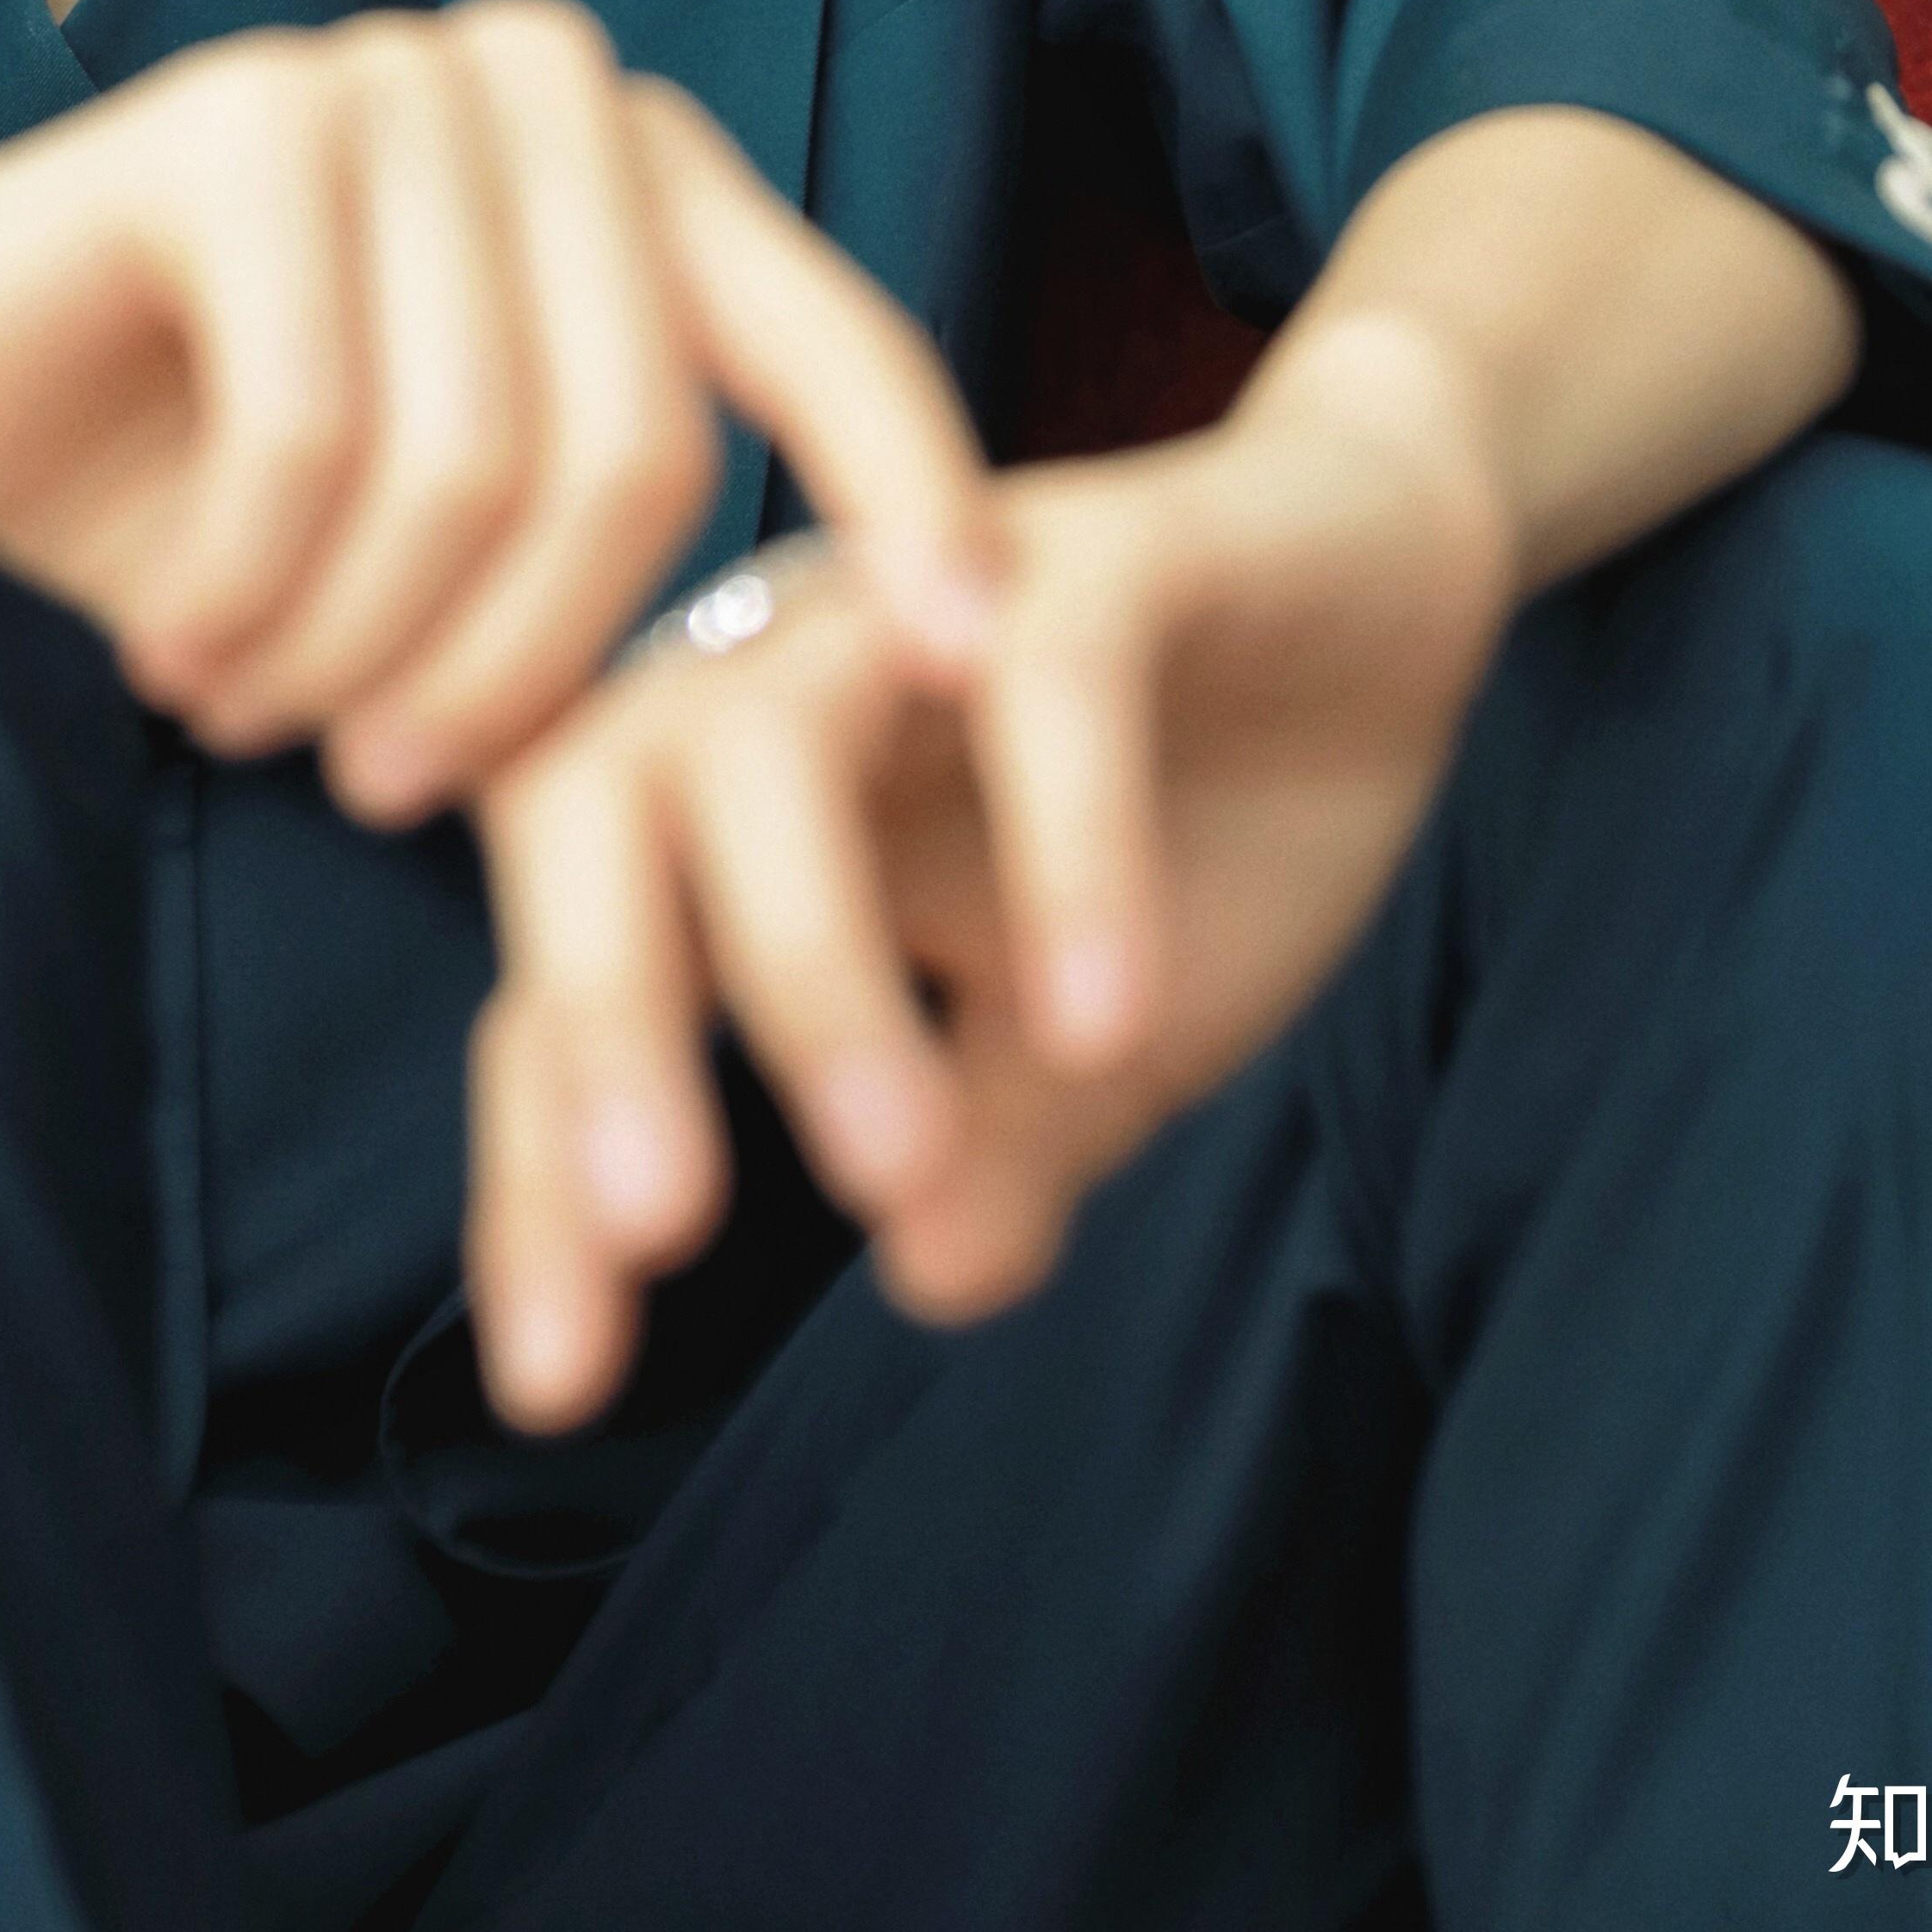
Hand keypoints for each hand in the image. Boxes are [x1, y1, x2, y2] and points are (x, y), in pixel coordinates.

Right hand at [0, 0, 1000, 820]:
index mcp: (646, 170)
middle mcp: (547, 91)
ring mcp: (395, 78)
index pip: (837, 341)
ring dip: (355, 658)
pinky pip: (307, 430)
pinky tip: (179, 653)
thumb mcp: (462, 535)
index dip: (920, 504)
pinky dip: (248, 595)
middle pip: (635, 456)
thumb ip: (630, 576)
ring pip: (466, 462)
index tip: (980, 677)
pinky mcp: (244, 120)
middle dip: (515, 678)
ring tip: (267, 715)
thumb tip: (873, 728)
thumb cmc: (227, 467)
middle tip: (390, 797)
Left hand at [462, 314, 1522, 1426]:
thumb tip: (931, 1275)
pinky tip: (1104, 1024)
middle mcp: (783, 675)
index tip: (557, 1382)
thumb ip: (989, 1144)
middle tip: (661, 1234)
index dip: (541, 1177)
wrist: (1390, 591)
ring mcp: (925, 595)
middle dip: (597, 1021)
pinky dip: (1066, 848)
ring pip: (768, 731)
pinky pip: (1048, 674)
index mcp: (729, 803)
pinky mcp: (1106, 550)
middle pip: (583, 799)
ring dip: (807, 958)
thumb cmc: (1190, 819)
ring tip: (889, 1163)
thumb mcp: (1078, 1041)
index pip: (561, 980)